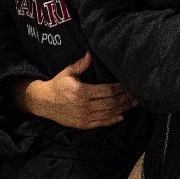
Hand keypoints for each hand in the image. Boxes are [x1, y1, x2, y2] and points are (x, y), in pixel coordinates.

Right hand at [16, 53, 136, 128]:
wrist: (42, 103)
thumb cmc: (57, 85)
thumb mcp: (67, 72)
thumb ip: (81, 64)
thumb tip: (91, 53)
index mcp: (81, 92)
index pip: (107, 91)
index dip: (121, 89)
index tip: (129, 85)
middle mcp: (83, 106)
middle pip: (111, 103)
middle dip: (125, 99)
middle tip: (136, 94)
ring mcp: (83, 117)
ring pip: (109, 114)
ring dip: (123, 109)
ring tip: (133, 103)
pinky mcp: (82, 125)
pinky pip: (101, 123)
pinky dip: (113, 120)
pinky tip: (122, 116)